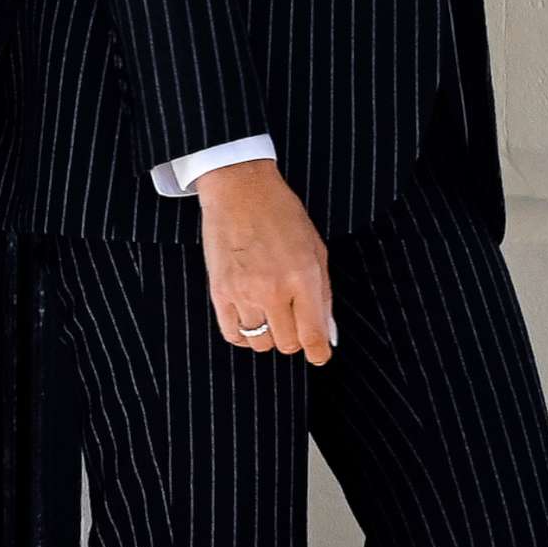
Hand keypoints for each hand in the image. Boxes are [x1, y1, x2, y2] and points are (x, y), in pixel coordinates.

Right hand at [195, 157, 334, 362]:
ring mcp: (244, 292)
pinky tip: (251, 316)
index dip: (318, 352)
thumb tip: (328, 333)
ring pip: (260, 343)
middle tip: (294, 320)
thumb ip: (324, 294)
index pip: (312, 334)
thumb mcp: (316, 249)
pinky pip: (233, 334)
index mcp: (304, 277)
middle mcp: (274, 289)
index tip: (320, 356)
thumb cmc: (282, 215)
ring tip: (271, 312)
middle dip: (295, 338)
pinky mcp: (219, 292)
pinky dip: (245, 334)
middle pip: (287, 343)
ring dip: (270, 335)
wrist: (240, 191)